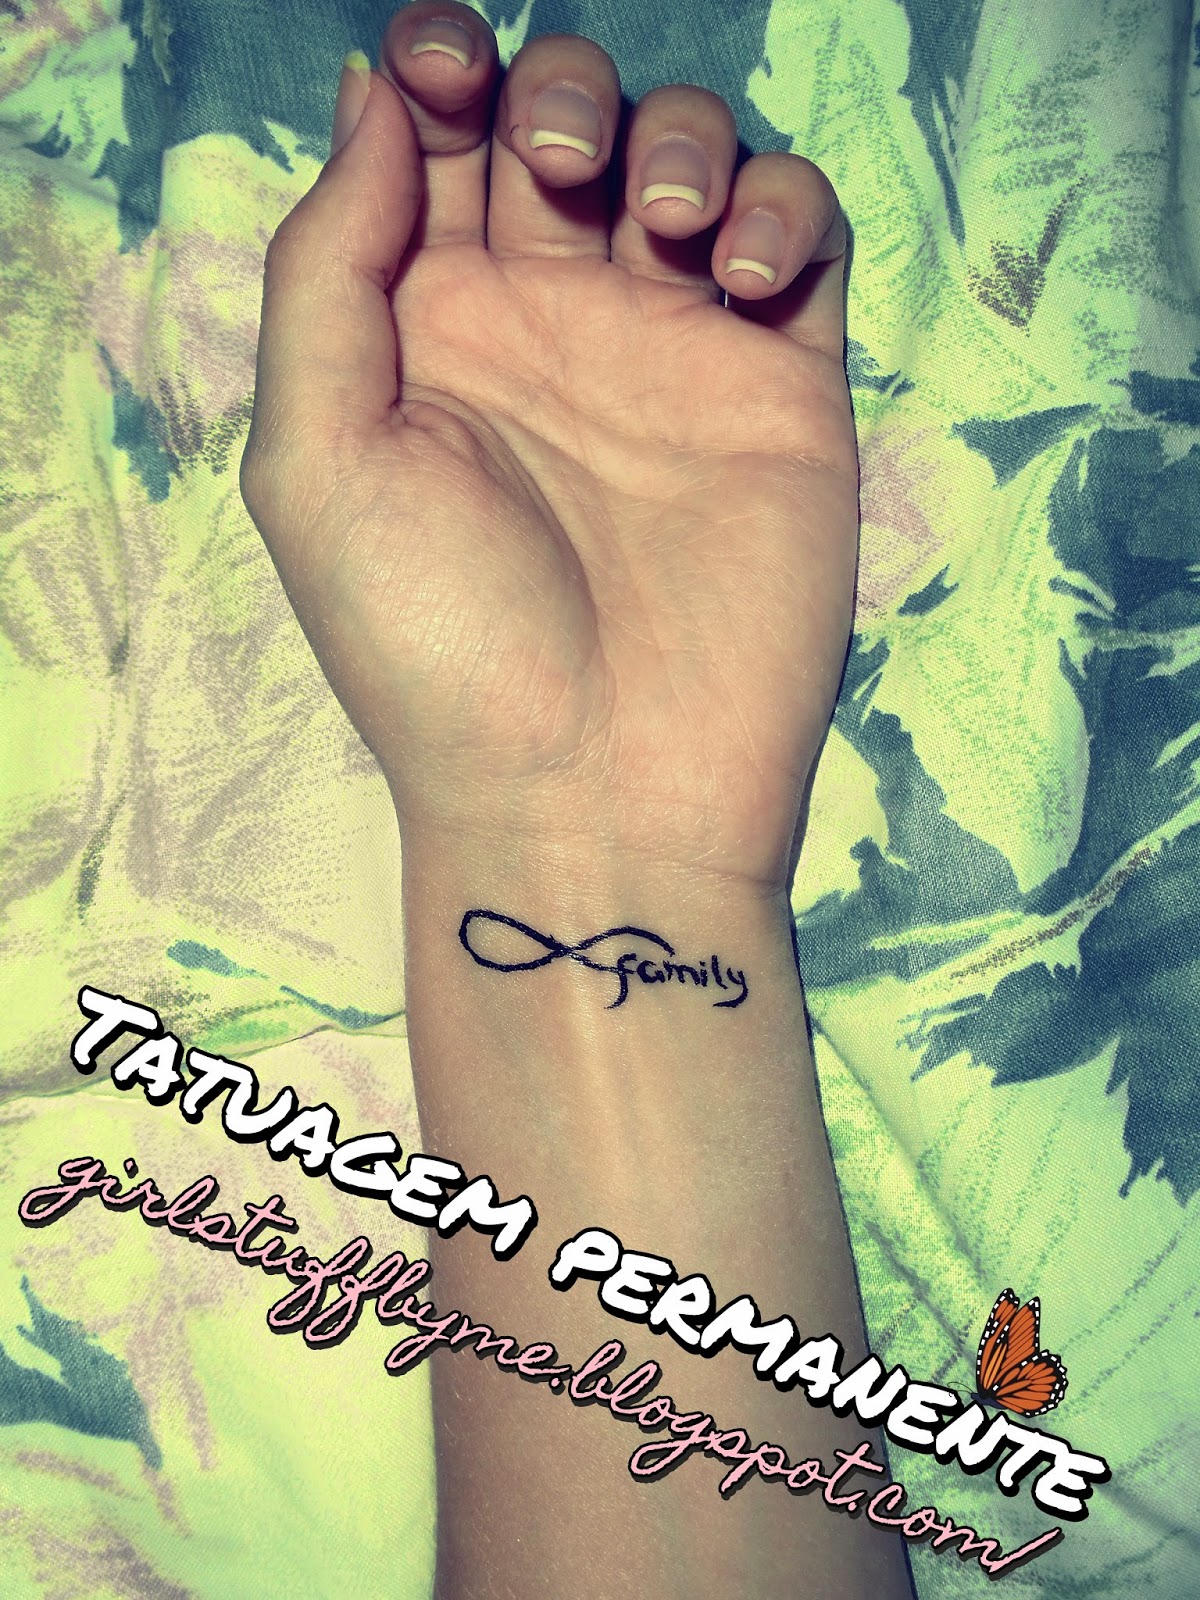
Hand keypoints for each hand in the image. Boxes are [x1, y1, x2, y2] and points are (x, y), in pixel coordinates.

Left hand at [240, 1, 855, 890]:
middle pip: (564, 118)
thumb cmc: (439, 653)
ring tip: (665, 229)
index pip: (436, 141)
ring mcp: (672, 354)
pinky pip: (807, 236)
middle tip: (552, 165)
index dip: (442, 69)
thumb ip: (328, 267)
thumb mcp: (317, 461)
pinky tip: (743, 279)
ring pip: (693, 156)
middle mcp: (550, 327)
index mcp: (428, 332)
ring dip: (680, 137)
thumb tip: (372, 94)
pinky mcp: (781, 392)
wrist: (598, 794)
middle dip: (560, 89)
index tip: (446, 76)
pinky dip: (785, 209)